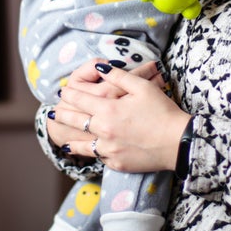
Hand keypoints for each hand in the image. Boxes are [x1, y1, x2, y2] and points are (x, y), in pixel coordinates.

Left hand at [50, 60, 190, 172]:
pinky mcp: (117, 163)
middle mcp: (104, 131)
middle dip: (62, 116)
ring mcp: (109, 150)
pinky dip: (94, 154)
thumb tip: (101, 68)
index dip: (69, 94)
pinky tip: (91, 153)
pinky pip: (100, 158)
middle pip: (76, 122)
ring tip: (64, 141)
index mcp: (108, 110)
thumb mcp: (142, 87)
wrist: (177, 143)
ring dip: (72, 142)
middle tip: (53, 114)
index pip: (80, 99)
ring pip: (84, 146)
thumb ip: (118, 76)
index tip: (62, 91)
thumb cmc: (162, 112)